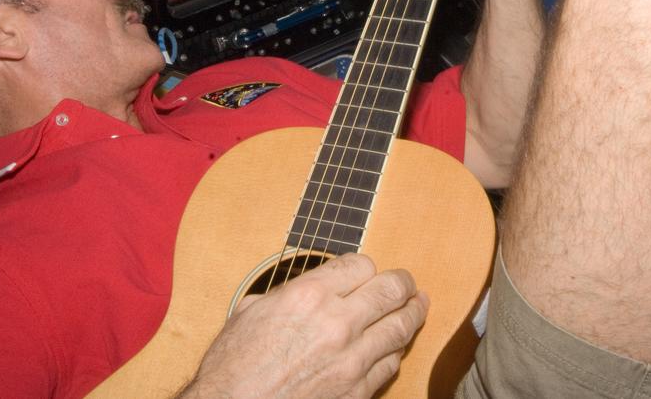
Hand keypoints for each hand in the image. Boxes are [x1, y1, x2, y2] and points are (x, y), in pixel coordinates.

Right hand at [180, 253, 427, 398]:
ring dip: (412, 315)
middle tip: (409, 284)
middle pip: (392, 291)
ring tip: (418, 307)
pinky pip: (389, 366)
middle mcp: (337, 323)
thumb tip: (303, 289)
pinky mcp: (356, 393)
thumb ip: (286, 294)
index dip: (366, 267)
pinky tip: (395, 347)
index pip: (361, 265)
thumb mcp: (250, 312)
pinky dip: (395, 353)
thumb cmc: (231, 367)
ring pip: (400, 328)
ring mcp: (352, 361)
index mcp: (308, 295)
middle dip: (404, 284)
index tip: (367, 272)